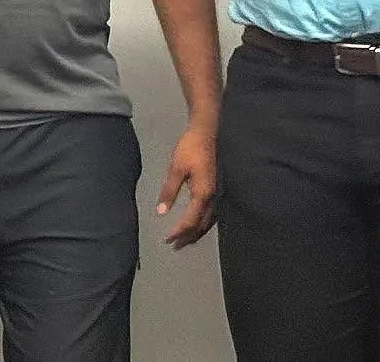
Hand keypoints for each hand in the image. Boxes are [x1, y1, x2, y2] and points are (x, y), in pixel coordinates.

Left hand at [155, 122, 217, 247]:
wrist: (208, 132)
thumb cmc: (190, 148)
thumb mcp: (176, 169)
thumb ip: (169, 192)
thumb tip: (161, 212)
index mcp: (203, 194)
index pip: (191, 221)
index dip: (179, 232)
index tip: (167, 240)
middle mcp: (214, 198)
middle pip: (202, 225)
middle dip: (188, 237)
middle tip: (175, 246)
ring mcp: (218, 194)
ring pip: (209, 221)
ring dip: (196, 232)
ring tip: (184, 240)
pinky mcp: (218, 189)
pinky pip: (212, 214)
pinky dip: (203, 223)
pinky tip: (197, 223)